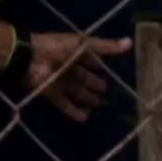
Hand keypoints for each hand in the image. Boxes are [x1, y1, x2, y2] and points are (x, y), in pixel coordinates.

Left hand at [15, 29, 129, 119]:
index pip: (89, 59)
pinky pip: (63, 102)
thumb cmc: (58, 47)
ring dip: (85, 97)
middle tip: (105, 92)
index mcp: (74, 51)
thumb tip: (130, 42)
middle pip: (82, 76)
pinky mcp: (50, 91)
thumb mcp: (84, 44)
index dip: (98, 66)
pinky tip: (84, 118)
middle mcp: (67, 64)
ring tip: (97, 104)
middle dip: (93, 83)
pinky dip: (72, 109)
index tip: (110, 74)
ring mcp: (58, 78)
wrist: (31, 57)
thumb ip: (105, 47)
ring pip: (74, 89)